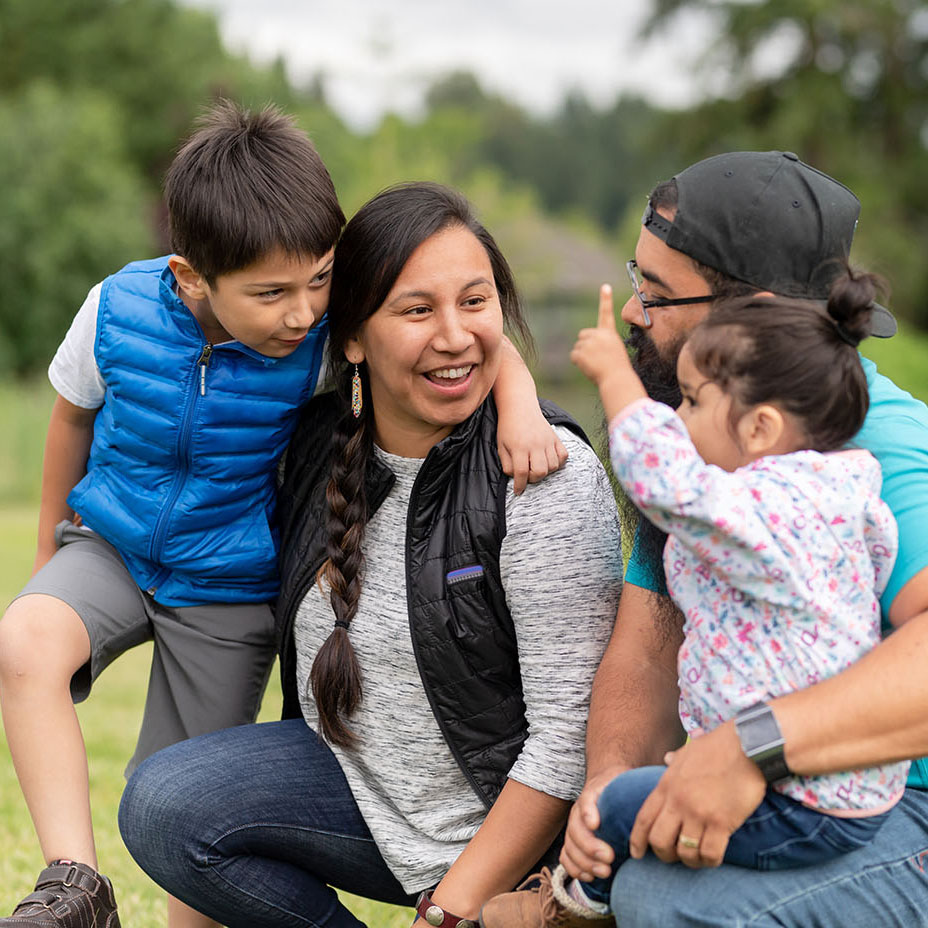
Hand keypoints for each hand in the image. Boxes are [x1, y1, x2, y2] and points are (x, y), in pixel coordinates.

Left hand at [498, 412, 567, 494]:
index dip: (520, 485)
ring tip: (536, 466)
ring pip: (552, 466)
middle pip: (540, 472)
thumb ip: (507, 465)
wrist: (519, 407)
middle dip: (533, 479)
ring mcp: (547, 440)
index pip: (522, 472)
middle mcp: (535, 444)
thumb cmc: (507, 428)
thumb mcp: (501, 447)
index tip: (518, 491)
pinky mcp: (555, 438)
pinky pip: (563, 456)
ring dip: (545, 471)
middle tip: (527, 475)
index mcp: (519, 447)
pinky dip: (558, 462)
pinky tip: (548, 460)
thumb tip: (517, 478)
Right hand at [560, 766, 626, 881]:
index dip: (588, 813)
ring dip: (584, 862)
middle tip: (610, 857)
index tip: (595, 825)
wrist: (606, 789)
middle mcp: (578, 811)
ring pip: (570, 846)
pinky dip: (574, 869)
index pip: (586, 801)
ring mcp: (573, 828)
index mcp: (592, 794)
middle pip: (575, 829)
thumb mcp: (625, 784)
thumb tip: (645, 806)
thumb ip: (631, 792)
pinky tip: (590, 877)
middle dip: (590, 847)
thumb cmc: (620, 790)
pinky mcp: (573, 843)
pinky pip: (565, 857)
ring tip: (604, 872)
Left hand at [570, 284, 631, 386]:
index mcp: (610, 334)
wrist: (616, 379)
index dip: (605, 299)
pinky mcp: (581, 352)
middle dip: (586, 345)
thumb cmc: (617, 369)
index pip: (607, 313)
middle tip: (597, 358)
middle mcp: (599, 335)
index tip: (605, 286)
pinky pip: (574, 356)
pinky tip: (589, 367)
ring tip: (596, 364)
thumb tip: (585, 347)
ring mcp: (590, 343)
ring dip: (583, 356)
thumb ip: (601, 344)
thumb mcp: (613, 351)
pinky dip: (579, 363)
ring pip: (578, 347)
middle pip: (583, 335)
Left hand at [628, 723, 765, 868]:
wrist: (745, 745)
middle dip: (664, 854)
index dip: (637, 840)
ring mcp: (698, 813)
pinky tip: (714, 857)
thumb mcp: (687, 752)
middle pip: (659, 841)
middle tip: (675, 855)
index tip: (637, 854)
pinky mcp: (721, 822)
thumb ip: (674, 760)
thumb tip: (666, 757)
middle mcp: (678, 801)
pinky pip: (709, 854)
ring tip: (698, 857)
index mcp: (666, 785)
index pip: (643, 819)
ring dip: (690, 860)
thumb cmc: (717, 747)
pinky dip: (710, 861)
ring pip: (684, 852)